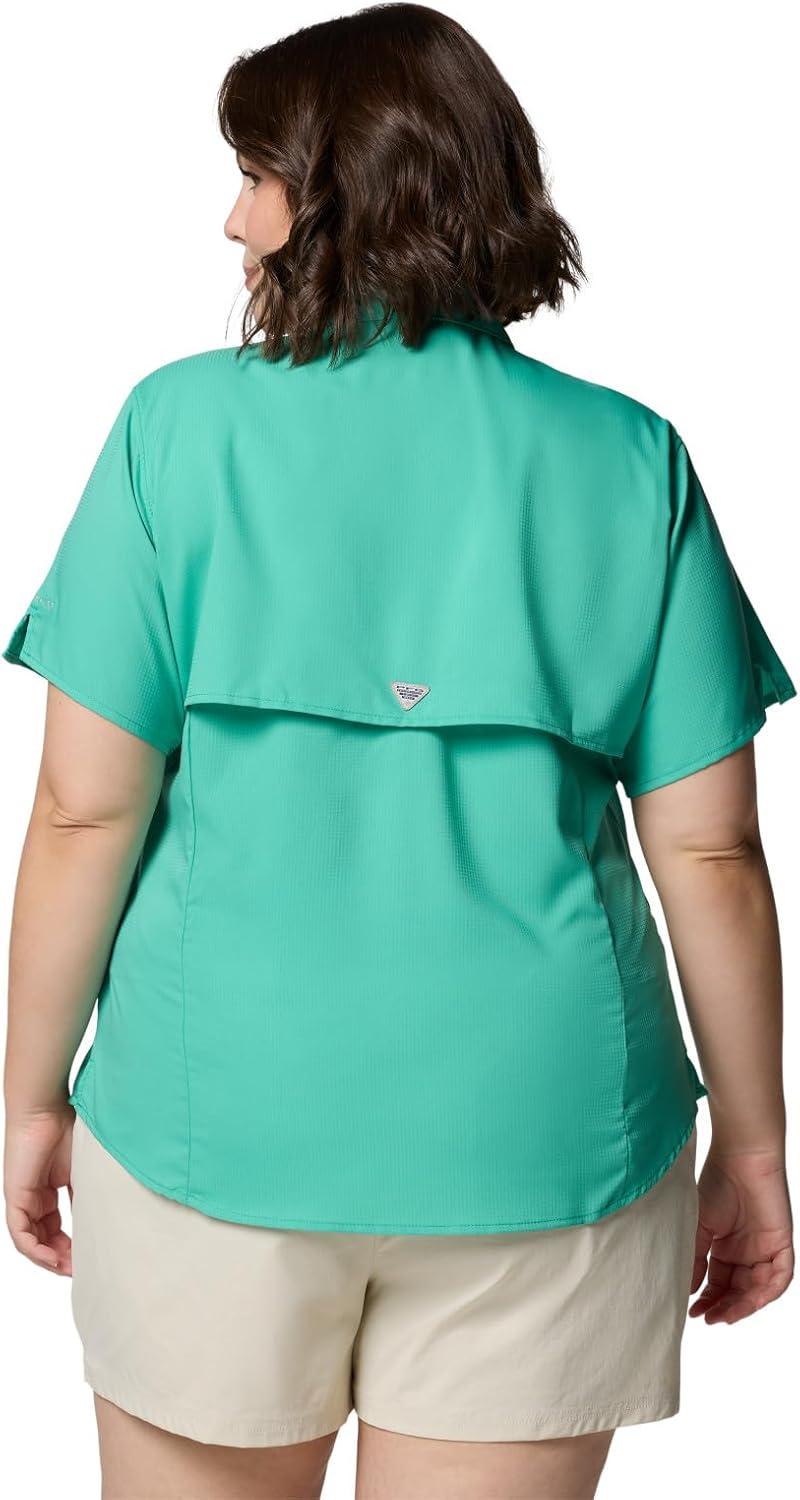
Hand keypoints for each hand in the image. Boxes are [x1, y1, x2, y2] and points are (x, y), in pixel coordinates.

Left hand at [4, 1105, 73, 1275]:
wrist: (46, 1107)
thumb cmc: (67, 1126)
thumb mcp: (83, 1169)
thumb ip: (86, 1194)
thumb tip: (103, 1219)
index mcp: (47, 1191)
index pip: (55, 1229)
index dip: (70, 1247)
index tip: (87, 1258)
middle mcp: (32, 1198)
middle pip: (43, 1239)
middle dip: (60, 1258)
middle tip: (79, 1270)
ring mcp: (21, 1198)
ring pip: (30, 1241)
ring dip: (49, 1259)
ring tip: (68, 1269)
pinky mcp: (14, 1196)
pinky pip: (20, 1234)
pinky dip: (35, 1250)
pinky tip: (52, 1258)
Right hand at [689, 1143, 793, 1322]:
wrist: (741, 1156)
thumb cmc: (716, 1182)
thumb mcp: (699, 1226)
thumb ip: (695, 1258)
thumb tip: (686, 1290)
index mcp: (725, 1247)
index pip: (719, 1282)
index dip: (708, 1299)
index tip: (693, 1312)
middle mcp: (746, 1251)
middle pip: (739, 1291)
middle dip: (725, 1307)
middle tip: (709, 1318)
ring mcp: (765, 1248)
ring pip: (760, 1289)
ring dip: (745, 1305)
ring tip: (726, 1314)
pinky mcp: (782, 1243)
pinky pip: (781, 1276)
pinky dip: (768, 1292)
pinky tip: (752, 1300)